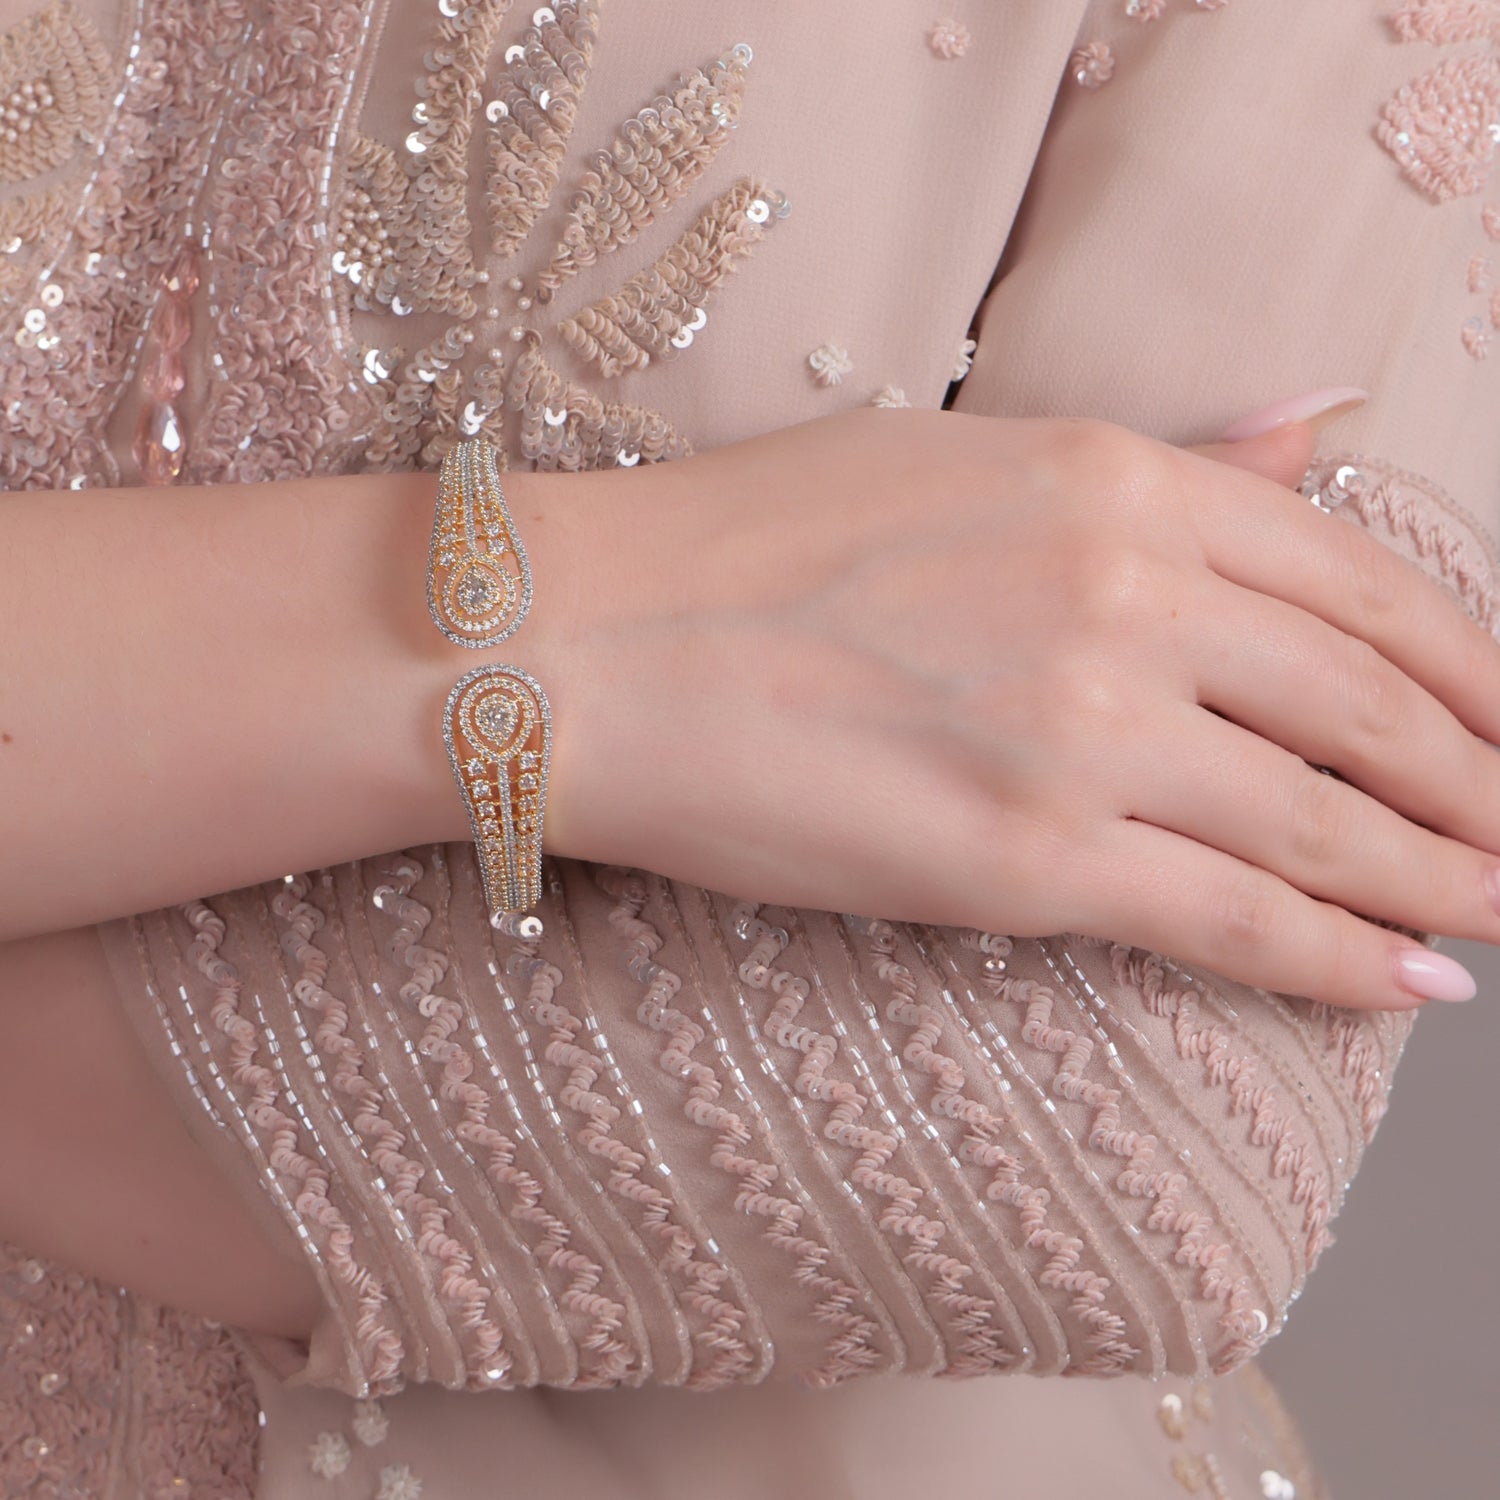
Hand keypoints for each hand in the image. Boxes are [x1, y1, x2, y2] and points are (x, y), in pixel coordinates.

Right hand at [509, 405, 1499, 1011]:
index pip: (1364, 580)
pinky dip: (1341, 960)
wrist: (592, 643)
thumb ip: (1157, 461)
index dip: (1471, 665)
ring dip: (1442, 879)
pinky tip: (1411, 985)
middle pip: (1376, 707)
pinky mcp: (1025, 862)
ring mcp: (1084, 732)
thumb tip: (1309, 432)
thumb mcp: (965, 454)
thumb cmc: (749, 544)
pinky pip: (1232, 919)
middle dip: (1481, 783)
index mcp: (1115, 480)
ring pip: (1330, 824)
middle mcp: (1127, 595)